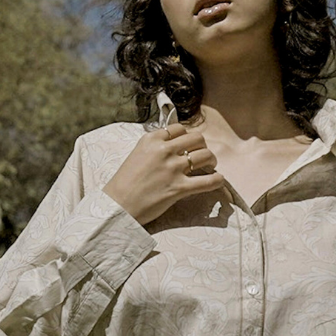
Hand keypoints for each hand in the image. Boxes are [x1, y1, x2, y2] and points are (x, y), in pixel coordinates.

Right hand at [103, 122, 223, 224]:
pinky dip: (218, 180)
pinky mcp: (179, 188)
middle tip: (202, 156)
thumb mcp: (137, 154)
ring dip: (212, 160)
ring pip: (206, 155)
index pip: (179, 128)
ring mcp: (172, 169)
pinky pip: (209, 181)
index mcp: (152, 140)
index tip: (189, 145)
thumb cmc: (125, 183)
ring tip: (210, 167)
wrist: (117, 206)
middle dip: (203, 146)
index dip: (188, 136)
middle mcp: (163, 150)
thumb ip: (155, 147)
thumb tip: (174, 145)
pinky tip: (218, 181)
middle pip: (197, 138)